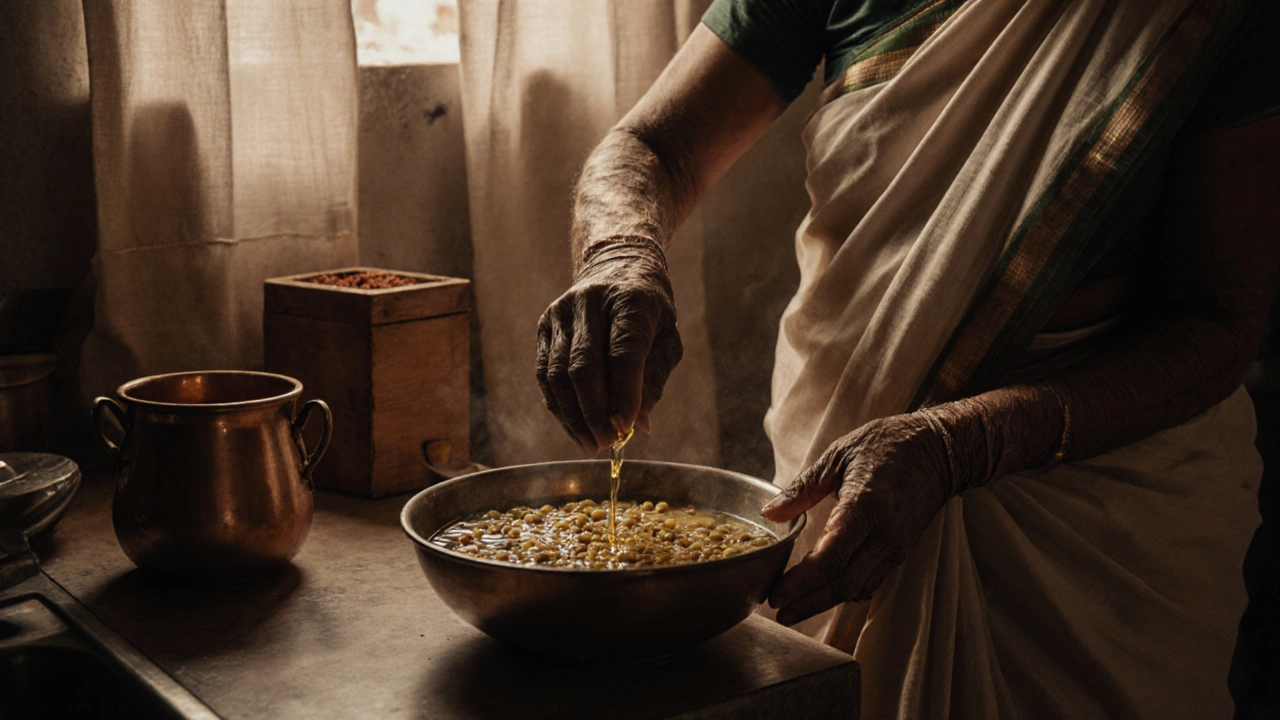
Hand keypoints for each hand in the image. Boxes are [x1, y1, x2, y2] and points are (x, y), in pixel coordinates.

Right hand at [536, 239, 682, 452]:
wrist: (616, 265)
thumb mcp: (666, 337)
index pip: (623, 352)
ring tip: (591, 443)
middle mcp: (590, 302)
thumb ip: (653, 379)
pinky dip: (559, 406)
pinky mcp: (544, 325)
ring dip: (573, 415)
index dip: (624, 392)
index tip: (627, 427)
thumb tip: (638, 425)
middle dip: (594, 411)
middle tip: (607, 443)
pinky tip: (575, 427)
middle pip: (584, 366)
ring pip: (558, 373)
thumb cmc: (649, 311)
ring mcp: (561, 312)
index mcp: (630, 300)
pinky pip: (545, 374)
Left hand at [761, 412, 953, 625]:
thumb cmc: (887, 446)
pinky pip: (870, 581)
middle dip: (808, 603)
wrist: (939, 451)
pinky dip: (845, 592)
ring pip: (858, 588)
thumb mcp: (838, 456)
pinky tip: (823, 592)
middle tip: (777, 610)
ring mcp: (896, 546)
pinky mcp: (900, 551)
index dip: (801, 582)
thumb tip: (769, 513)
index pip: (831, 556)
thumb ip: (802, 488)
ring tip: (793, 607)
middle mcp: (884, 534)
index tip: (776, 595)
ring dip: (824, 602)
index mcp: (866, 505)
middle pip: (843, 584)